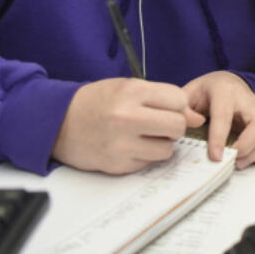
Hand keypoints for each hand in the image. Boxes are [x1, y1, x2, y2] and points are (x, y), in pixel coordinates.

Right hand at [52, 78, 204, 173]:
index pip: (178, 99)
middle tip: (160, 123)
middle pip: (177, 125)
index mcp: (131, 93)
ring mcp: (121, 144)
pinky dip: (146, 155)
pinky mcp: (118, 165)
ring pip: (167, 149)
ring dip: (162, 143)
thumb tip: (197, 117)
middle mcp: (126, 118)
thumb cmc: (97, 102)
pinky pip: (150, 162)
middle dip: (174, 125)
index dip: (177, 104)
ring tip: (145, 135)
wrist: (58, 123)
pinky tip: (131, 146)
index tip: (167, 106)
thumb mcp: (127, 88)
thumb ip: (163, 98)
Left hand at [182, 71, 254, 168]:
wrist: (227, 82)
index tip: (216, 157)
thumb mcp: (189, 94)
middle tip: (233, 160)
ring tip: (243, 163)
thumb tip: (192, 123)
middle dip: (248, 146)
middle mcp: (248, 99)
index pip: (225, 115)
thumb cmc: (207, 91)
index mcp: (225, 92)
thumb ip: (184, 108)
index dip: (220, 137)